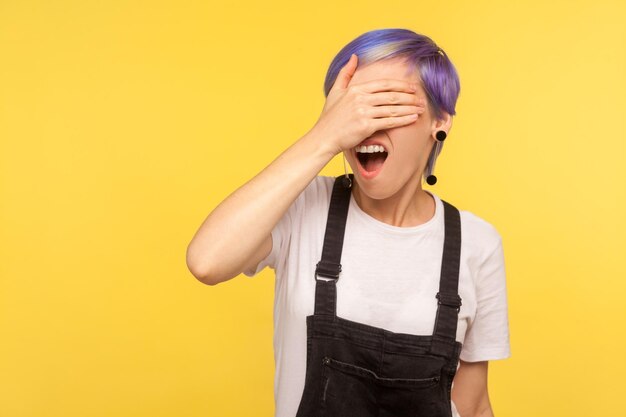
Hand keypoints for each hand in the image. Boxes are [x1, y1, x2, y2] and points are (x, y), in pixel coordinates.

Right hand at [311, 53, 426, 156]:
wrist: (323, 137)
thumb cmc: (329, 117)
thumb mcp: (335, 91)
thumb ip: (345, 73)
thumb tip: (354, 56)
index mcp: (356, 89)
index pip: (384, 84)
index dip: (401, 85)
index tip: (413, 88)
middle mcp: (361, 99)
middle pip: (392, 95)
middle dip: (410, 97)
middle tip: (422, 100)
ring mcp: (364, 112)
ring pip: (393, 108)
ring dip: (410, 108)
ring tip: (421, 109)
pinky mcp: (366, 126)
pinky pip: (389, 121)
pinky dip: (403, 119)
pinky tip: (413, 118)